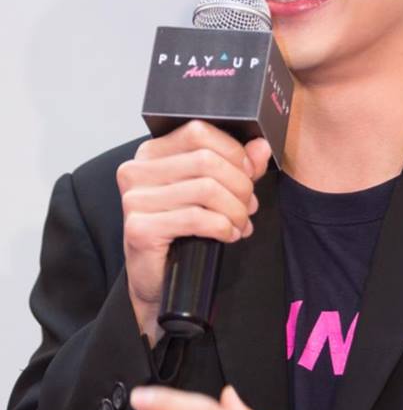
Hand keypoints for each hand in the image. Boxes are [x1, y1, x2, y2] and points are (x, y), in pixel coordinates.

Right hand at [116, 121, 271, 343]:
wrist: (158, 278)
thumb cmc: (182, 230)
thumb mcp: (212, 191)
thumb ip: (236, 165)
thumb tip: (261, 146)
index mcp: (152, 153)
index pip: (198, 131)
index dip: (232, 150)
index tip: (249, 172)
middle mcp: (136, 170)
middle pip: (206, 160)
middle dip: (239, 184)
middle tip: (249, 205)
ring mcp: (135, 199)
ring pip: (206, 188)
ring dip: (235, 209)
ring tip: (241, 223)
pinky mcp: (139, 228)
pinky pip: (196, 218)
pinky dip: (222, 227)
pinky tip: (228, 235)